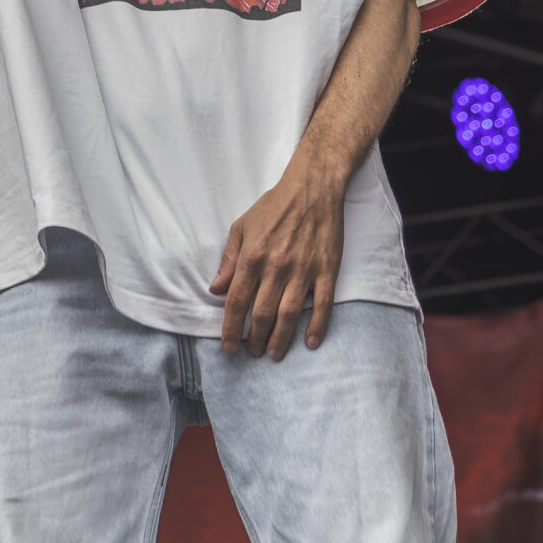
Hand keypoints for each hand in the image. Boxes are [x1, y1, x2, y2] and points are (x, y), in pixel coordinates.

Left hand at [210, 168, 344, 359]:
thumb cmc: (274, 207)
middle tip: (252, 352)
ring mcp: (304, 270)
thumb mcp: (242, 227)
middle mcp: (277, 267)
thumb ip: (229, 260)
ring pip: (289, 314)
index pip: (236, 301)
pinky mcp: (327, 270)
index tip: (228, 345)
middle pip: (262, 313)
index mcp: (253, 257)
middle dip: (254, 338)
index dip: (230, 327)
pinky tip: (310, 342)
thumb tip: (216, 289)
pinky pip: (322, 304)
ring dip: (280, 339)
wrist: (313, 188)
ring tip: (273, 354)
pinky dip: (317, 326)